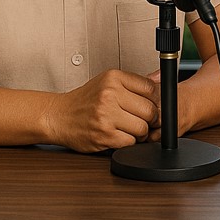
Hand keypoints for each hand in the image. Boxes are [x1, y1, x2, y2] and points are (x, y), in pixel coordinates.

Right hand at [43, 69, 160, 152]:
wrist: (59, 116)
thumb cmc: (85, 100)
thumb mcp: (108, 82)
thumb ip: (134, 82)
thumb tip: (161, 77)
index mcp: (113, 78)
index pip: (150, 88)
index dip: (154, 99)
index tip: (149, 104)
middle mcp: (110, 95)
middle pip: (149, 110)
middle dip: (149, 118)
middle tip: (142, 119)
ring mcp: (106, 116)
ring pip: (142, 128)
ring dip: (140, 132)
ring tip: (130, 128)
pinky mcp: (104, 135)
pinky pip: (130, 142)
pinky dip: (129, 142)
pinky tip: (121, 136)